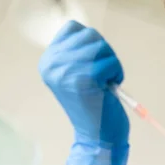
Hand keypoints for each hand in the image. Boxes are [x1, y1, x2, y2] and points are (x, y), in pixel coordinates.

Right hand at [38, 20, 129, 164]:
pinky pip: (110, 62)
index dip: (91, 43)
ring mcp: (66, 70)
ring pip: (102, 46)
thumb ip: (76, 53)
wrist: (97, 137)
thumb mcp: (74, 74)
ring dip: (111, 63)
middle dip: (104, 53)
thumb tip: (88, 31)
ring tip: (105, 82)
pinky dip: (117, 73)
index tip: (92, 65)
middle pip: (90, 34)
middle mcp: (52, 64)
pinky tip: (109, 89)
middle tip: (102, 76)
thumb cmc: (92, 104)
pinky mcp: (84, 78)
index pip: (73, 28)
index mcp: (47, 62)